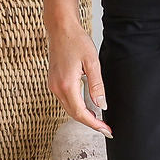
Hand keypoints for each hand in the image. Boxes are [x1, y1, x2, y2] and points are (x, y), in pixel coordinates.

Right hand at [46, 19, 112, 137]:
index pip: (81, 113)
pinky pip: (66, 100)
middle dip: (90, 123)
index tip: (106, 130)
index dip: (94, 124)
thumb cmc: (76, 41)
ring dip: (83, 115)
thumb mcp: (92, 62)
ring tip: (99, 119)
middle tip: (106, 128)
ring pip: (69, 108)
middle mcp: (57, 88)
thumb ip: (97, 85)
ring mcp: (53, 86)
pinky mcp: (53, 82)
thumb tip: (101, 105)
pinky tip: (88, 106)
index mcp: (67, 85)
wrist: (61, 29)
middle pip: (74, 114)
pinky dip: (77, 106)